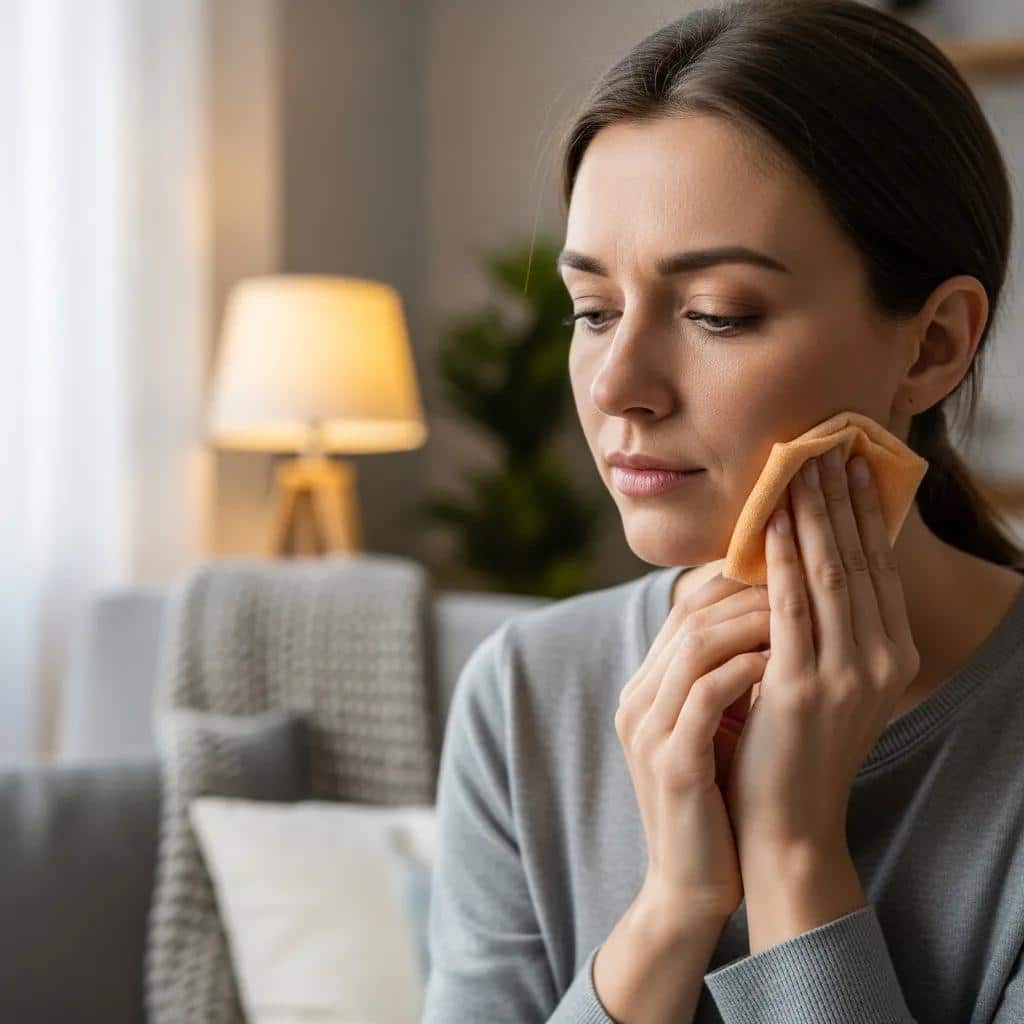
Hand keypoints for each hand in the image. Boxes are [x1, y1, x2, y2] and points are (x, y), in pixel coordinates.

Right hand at [615, 571, 770, 921]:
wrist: (692, 883)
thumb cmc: (716, 799)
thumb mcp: (716, 727)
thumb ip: (727, 678)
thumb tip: (778, 622)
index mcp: (646, 688)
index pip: (688, 608)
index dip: (739, 581)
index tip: (793, 567)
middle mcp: (638, 700)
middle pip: (691, 615)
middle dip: (751, 590)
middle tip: (804, 578)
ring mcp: (649, 730)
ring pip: (697, 645)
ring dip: (753, 622)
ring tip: (800, 614)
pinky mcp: (672, 763)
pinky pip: (706, 695)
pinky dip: (747, 669)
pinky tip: (784, 661)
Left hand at [723, 444, 920, 856]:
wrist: (786, 822)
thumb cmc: (791, 744)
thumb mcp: (820, 678)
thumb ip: (819, 626)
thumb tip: (794, 558)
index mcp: (891, 654)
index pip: (875, 565)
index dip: (860, 510)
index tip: (846, 460)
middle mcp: (882, 659)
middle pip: (858, 558)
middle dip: (838, 498)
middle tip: (823, 443)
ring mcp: (850, 674)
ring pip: (830, 574)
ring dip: (812, 515)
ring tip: (799, 467)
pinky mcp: (808, 688)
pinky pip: (793, 608)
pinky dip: (781, 562)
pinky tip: (769, 524)